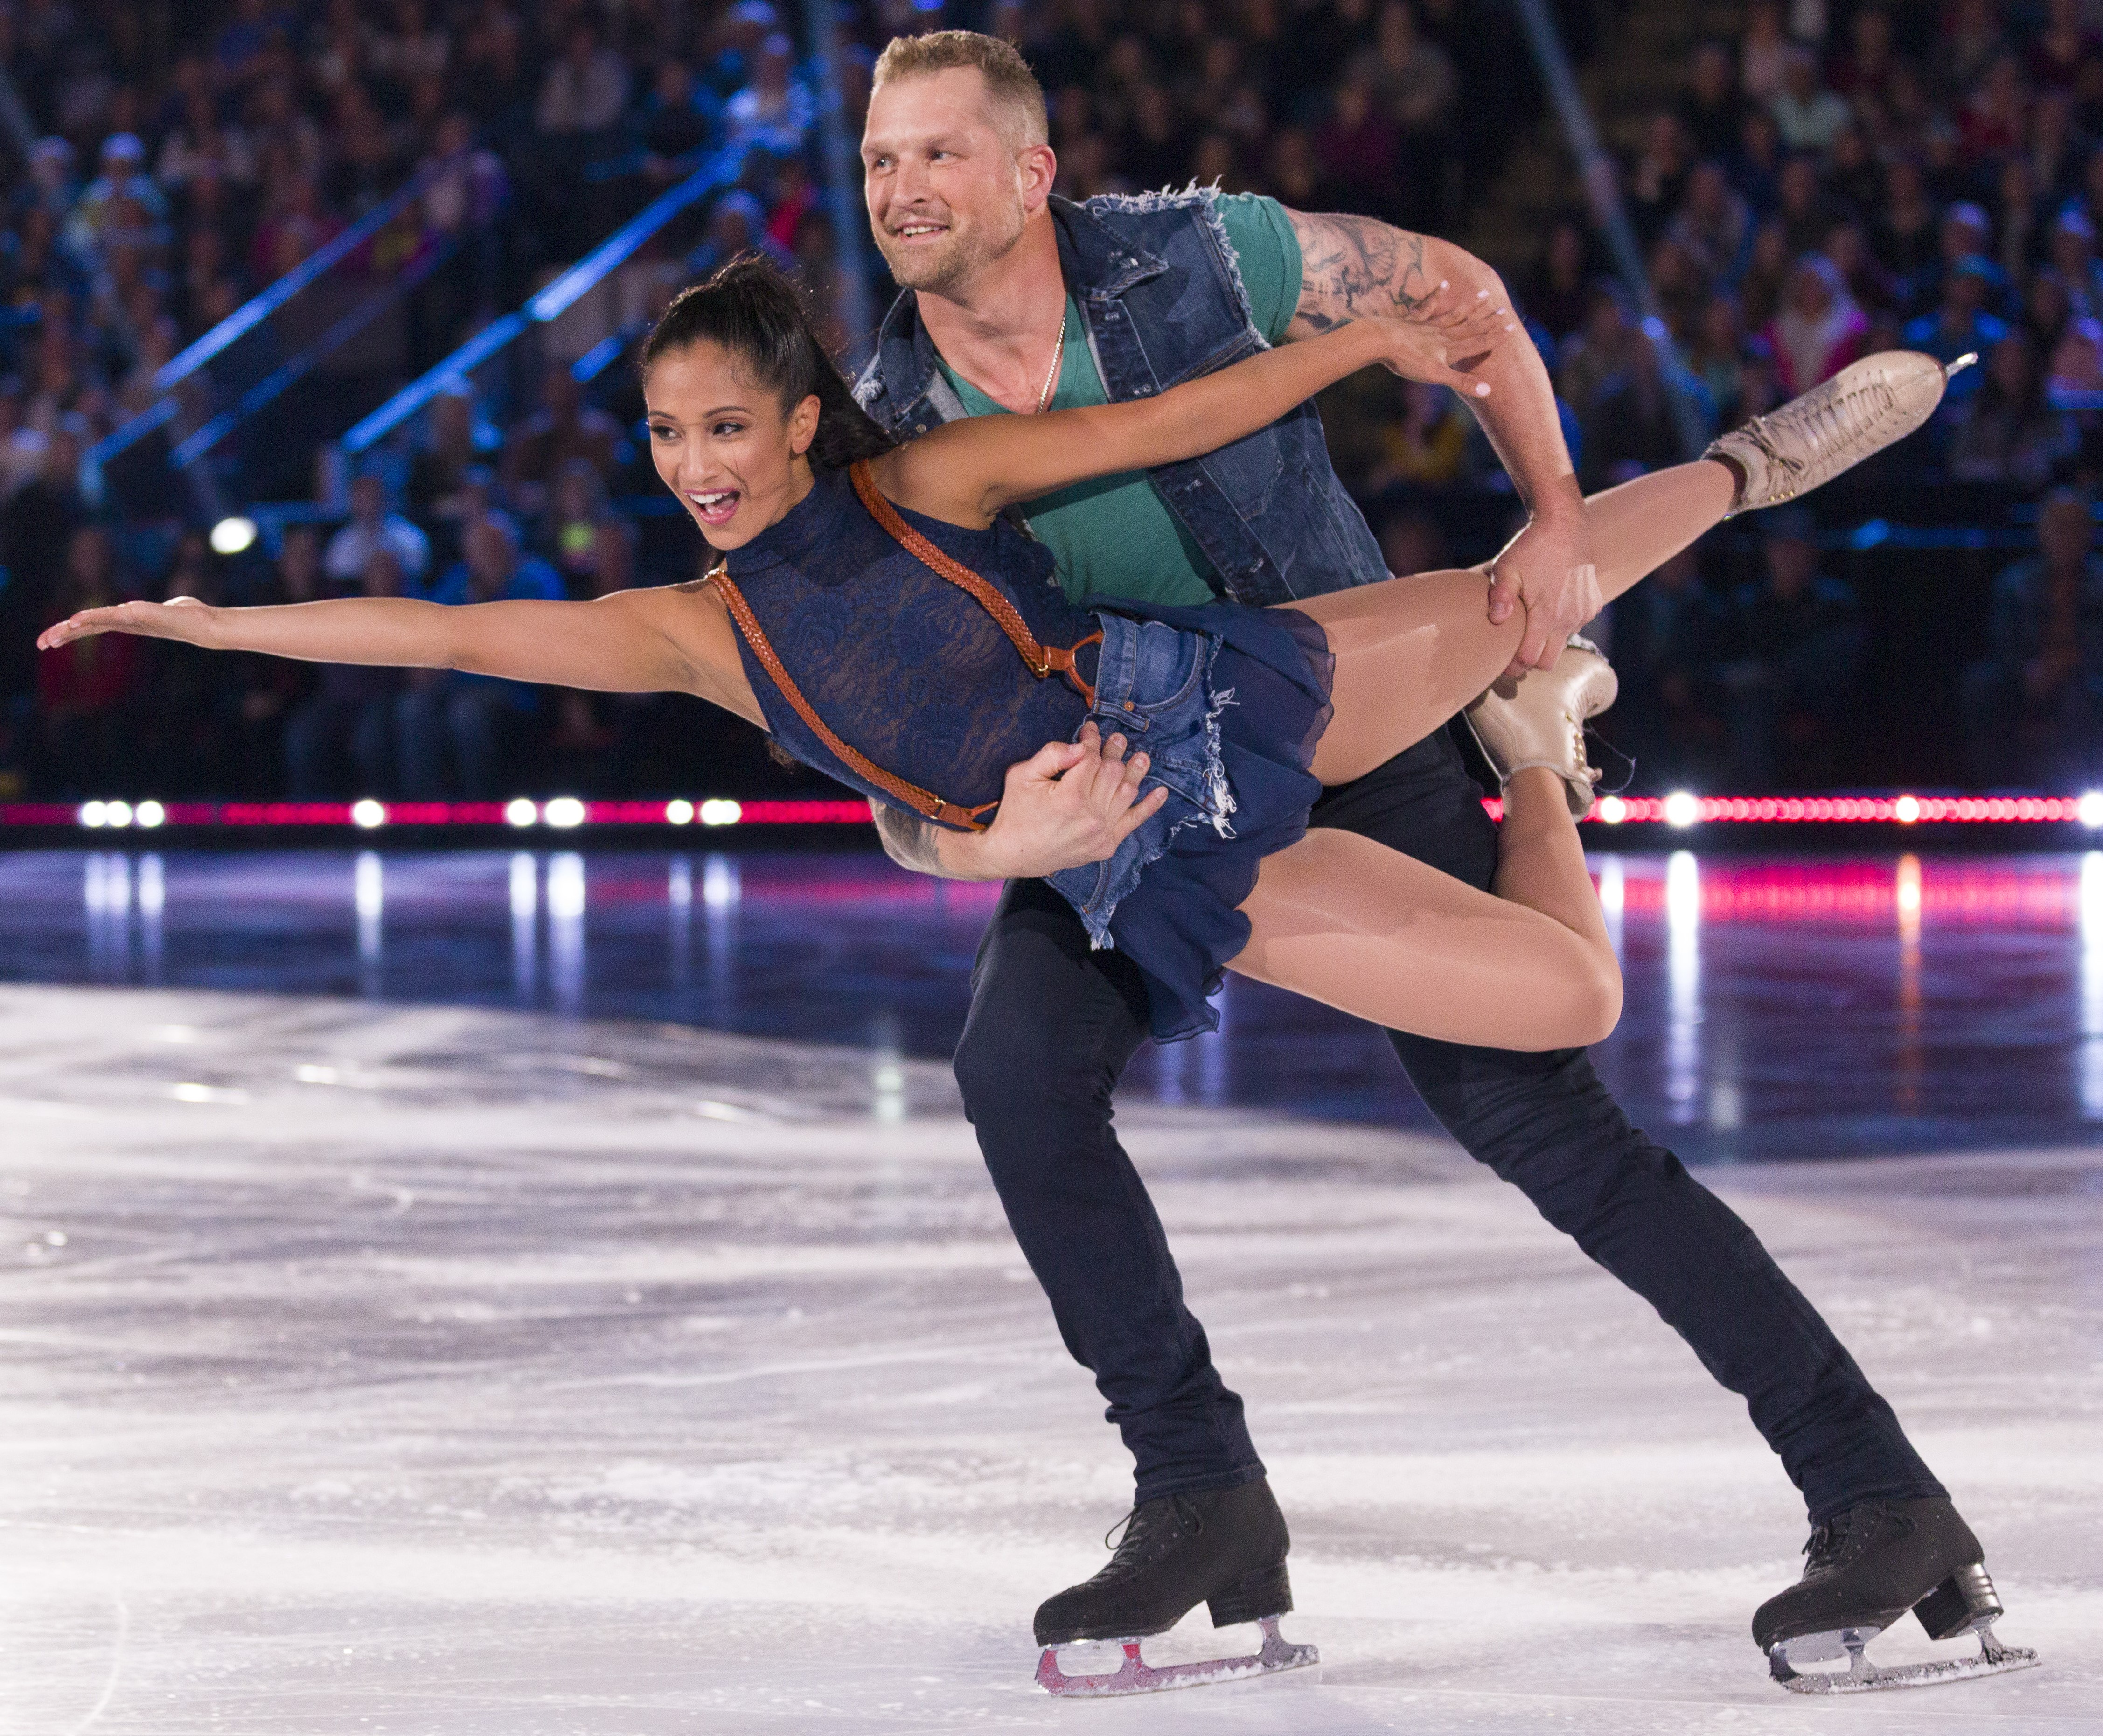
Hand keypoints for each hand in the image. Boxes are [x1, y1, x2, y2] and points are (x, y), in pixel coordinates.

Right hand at [37, 594, 214, 651]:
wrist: (209, 624)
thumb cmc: (191, 615)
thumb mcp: (170, 608)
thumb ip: (164, 608)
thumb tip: (173, 606)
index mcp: (128, 622)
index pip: (93, 625)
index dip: (71, 631)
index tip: (50, 638)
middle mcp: (128, 623)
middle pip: (89, 628)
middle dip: (63, 634)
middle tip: (40, 644)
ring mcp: (135, 620)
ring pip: (97, 623)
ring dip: (73, 628)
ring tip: (53, 635)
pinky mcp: (144, 615)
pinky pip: (114, 615)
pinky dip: (95, 617)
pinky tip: (78, 620)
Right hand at [966, 722, 1168, 879]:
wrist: (1015, 854)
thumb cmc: (1016, 812)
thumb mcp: (1022, 776)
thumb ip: (1051, 755)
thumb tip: (1080, 746)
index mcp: (1069, 796)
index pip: (1091, 758)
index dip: (1092, 740)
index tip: (1091, 729)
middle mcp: (1090, 815)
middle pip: (1112, 772)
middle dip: (1115, 751)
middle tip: (1117, 738)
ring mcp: (1101, 832)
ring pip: (1127, 792)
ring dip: (1136, 770)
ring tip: (1142, 756)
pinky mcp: (1107, 845)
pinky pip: (1134, 821)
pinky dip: (1150, 806)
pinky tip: (1162, 791)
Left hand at [1375, 280, 1513, 397]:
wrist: (1381, 342)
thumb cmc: (1408, 361)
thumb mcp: (1436, 375)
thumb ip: (1462, 382)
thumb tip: (1488, 390)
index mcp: (1449, 350)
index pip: (1476, 343)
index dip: (1494, 338)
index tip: (1511, 328)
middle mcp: (1441, 335)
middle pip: (1468, 327)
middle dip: (1487, 321)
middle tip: (1504, 310)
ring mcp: (1427, 327)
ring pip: (1453, 315)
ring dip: (1470, 306)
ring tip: (1485, 294)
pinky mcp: (1412, 321)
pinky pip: (1427, 306)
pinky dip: (1436, 296)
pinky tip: (1445, 284)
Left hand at [1485, 504, 1600, 676]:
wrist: (1565, 524)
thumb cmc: (1531, 547)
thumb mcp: (1506, 568)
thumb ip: (1500, 596)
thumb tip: (1496, 621)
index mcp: (1547, 614)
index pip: (1530, 659)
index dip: (1513, 667)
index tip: (1501, 665)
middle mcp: (1570, 618)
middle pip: (1548, 662)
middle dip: (1530, 662)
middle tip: (1513, 653)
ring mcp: (1584, 612)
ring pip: (1562, 644)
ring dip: (1546, 643)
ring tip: (1529, 628)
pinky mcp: (1593, 605)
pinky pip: (1575, 627)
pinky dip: (1561, 626)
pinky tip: (1549, 609)